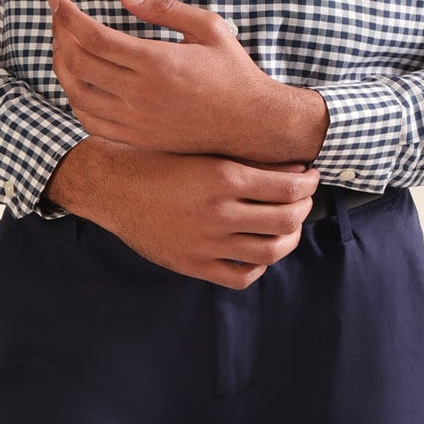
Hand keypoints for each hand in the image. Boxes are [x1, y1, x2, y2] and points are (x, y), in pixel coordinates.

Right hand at [45, 136, 318, 289]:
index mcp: (222, 176)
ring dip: (289, 236)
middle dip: (304, 207)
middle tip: (305, 198)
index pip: (287, 186)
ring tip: (290, 224)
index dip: (308, 182)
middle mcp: (218, 212)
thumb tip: (293, 165)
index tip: (311, 176)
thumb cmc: (156, 158)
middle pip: (286, 218)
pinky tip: (260, 250)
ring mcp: (207, 242)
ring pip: (271, 249)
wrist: (112, 186)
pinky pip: (242, 275)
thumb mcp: (200, 148)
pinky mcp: (194, 264)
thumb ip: (244, 156)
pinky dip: (260, 265)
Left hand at [49, 0, 328, 161]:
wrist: (251, 124)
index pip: (93, 36)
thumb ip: (165, 10)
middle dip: (58, 35)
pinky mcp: (137, 138)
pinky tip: (77, 81)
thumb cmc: (233, 71)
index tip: (58, 1)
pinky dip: (74, 99)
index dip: (67, 16)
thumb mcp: (209, 27)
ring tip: (62, 47)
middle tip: (58, 19)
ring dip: (61, 67)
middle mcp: (141, 93)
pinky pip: (89, 120)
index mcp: (157, 61)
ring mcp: (136, 120)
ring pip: (77, 93)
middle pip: (77, 62)